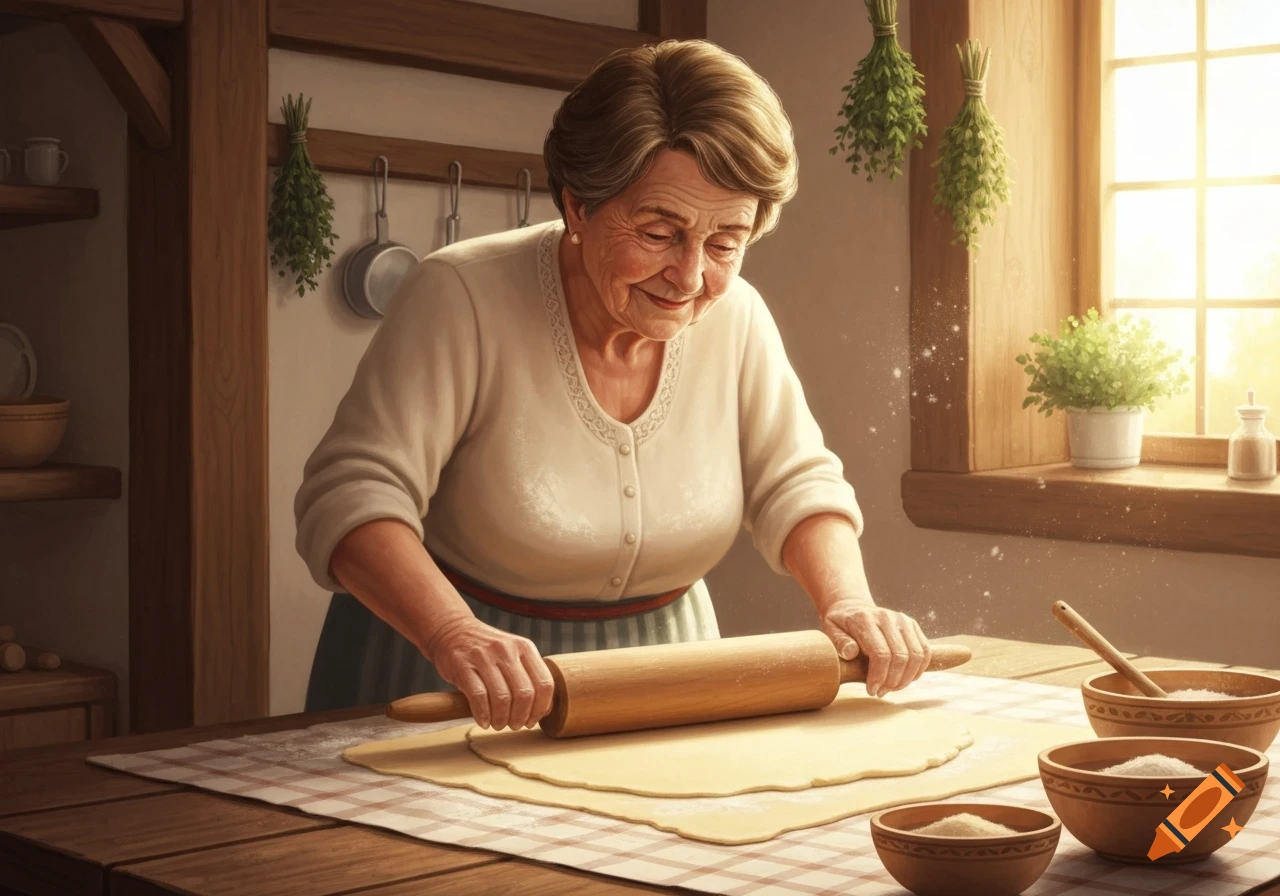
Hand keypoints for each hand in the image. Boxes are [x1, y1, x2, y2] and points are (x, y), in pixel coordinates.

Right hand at [423, 616, 555, 729]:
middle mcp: (507, 650)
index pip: (544, 683)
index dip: (541, 708)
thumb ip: (527, 675)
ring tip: (498, 724)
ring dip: (501, 719)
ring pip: (502, 698)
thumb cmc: (486, 649)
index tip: (532, 721)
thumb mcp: (512, 653)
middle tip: (514, 726)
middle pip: (524, 694)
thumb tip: (543, 710)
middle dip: (520, 717)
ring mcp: (484, 656)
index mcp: (524, 647)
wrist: (451, 630)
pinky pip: (478, 696)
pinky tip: (483, 721)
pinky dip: (483, 714)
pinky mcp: (463, 665)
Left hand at [820, 600, 930, 697]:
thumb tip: (851, 652)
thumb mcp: (830, 631)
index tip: (871, 690)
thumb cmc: (840, 624)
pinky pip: (924, 650)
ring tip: (892, 688)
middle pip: (900, 657)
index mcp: (865, 619)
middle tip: (881, 692)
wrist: (852, 607)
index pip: (880, 654)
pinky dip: (918, 669)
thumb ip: (839, 642)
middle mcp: (887, 617)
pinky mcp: (912, 625)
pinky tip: (904, 678)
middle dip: (892, 681)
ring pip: (916, 655)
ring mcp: (902, 620)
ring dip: (906, 678)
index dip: (879, 677)